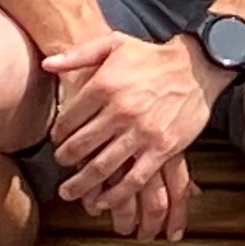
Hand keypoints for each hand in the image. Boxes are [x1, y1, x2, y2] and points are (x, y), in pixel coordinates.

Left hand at [46, 26, 223, 217]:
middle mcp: (120, 111)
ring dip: (81, 184)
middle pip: (79, 146)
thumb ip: (78, 54)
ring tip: (69, 191)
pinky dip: (115, 194)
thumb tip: (47, 64)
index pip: (68, 120)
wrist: (197, 66)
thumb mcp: (114, 44)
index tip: (57, 141)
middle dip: (64, 160)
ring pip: (101, 167)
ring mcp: (142, 132)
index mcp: (104, 86)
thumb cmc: (152, 56)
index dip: (57, 135)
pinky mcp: (162, 148)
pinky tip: (103, 201)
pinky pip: (134, 178)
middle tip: (61, 165)